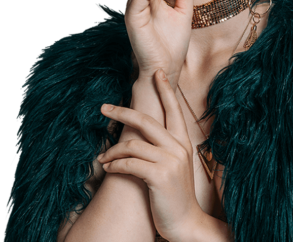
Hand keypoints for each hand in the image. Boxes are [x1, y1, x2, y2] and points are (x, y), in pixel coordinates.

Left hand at [98, 69, 202, 240]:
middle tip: (103, 107)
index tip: (157, 73)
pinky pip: (129, 164)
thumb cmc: (175, 194)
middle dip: (122, 111)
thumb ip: (164, 147)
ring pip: (132, 144)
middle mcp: (178, 146)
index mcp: (183, 141)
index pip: (173, 109)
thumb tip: (141, 133)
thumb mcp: (174, 165)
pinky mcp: (160, 176)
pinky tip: (108, 169)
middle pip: (146, 120)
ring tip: (103, 159)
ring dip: (112, 151)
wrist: (186, 223)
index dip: (165, 89)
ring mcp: (170, 161)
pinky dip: (114, 166)